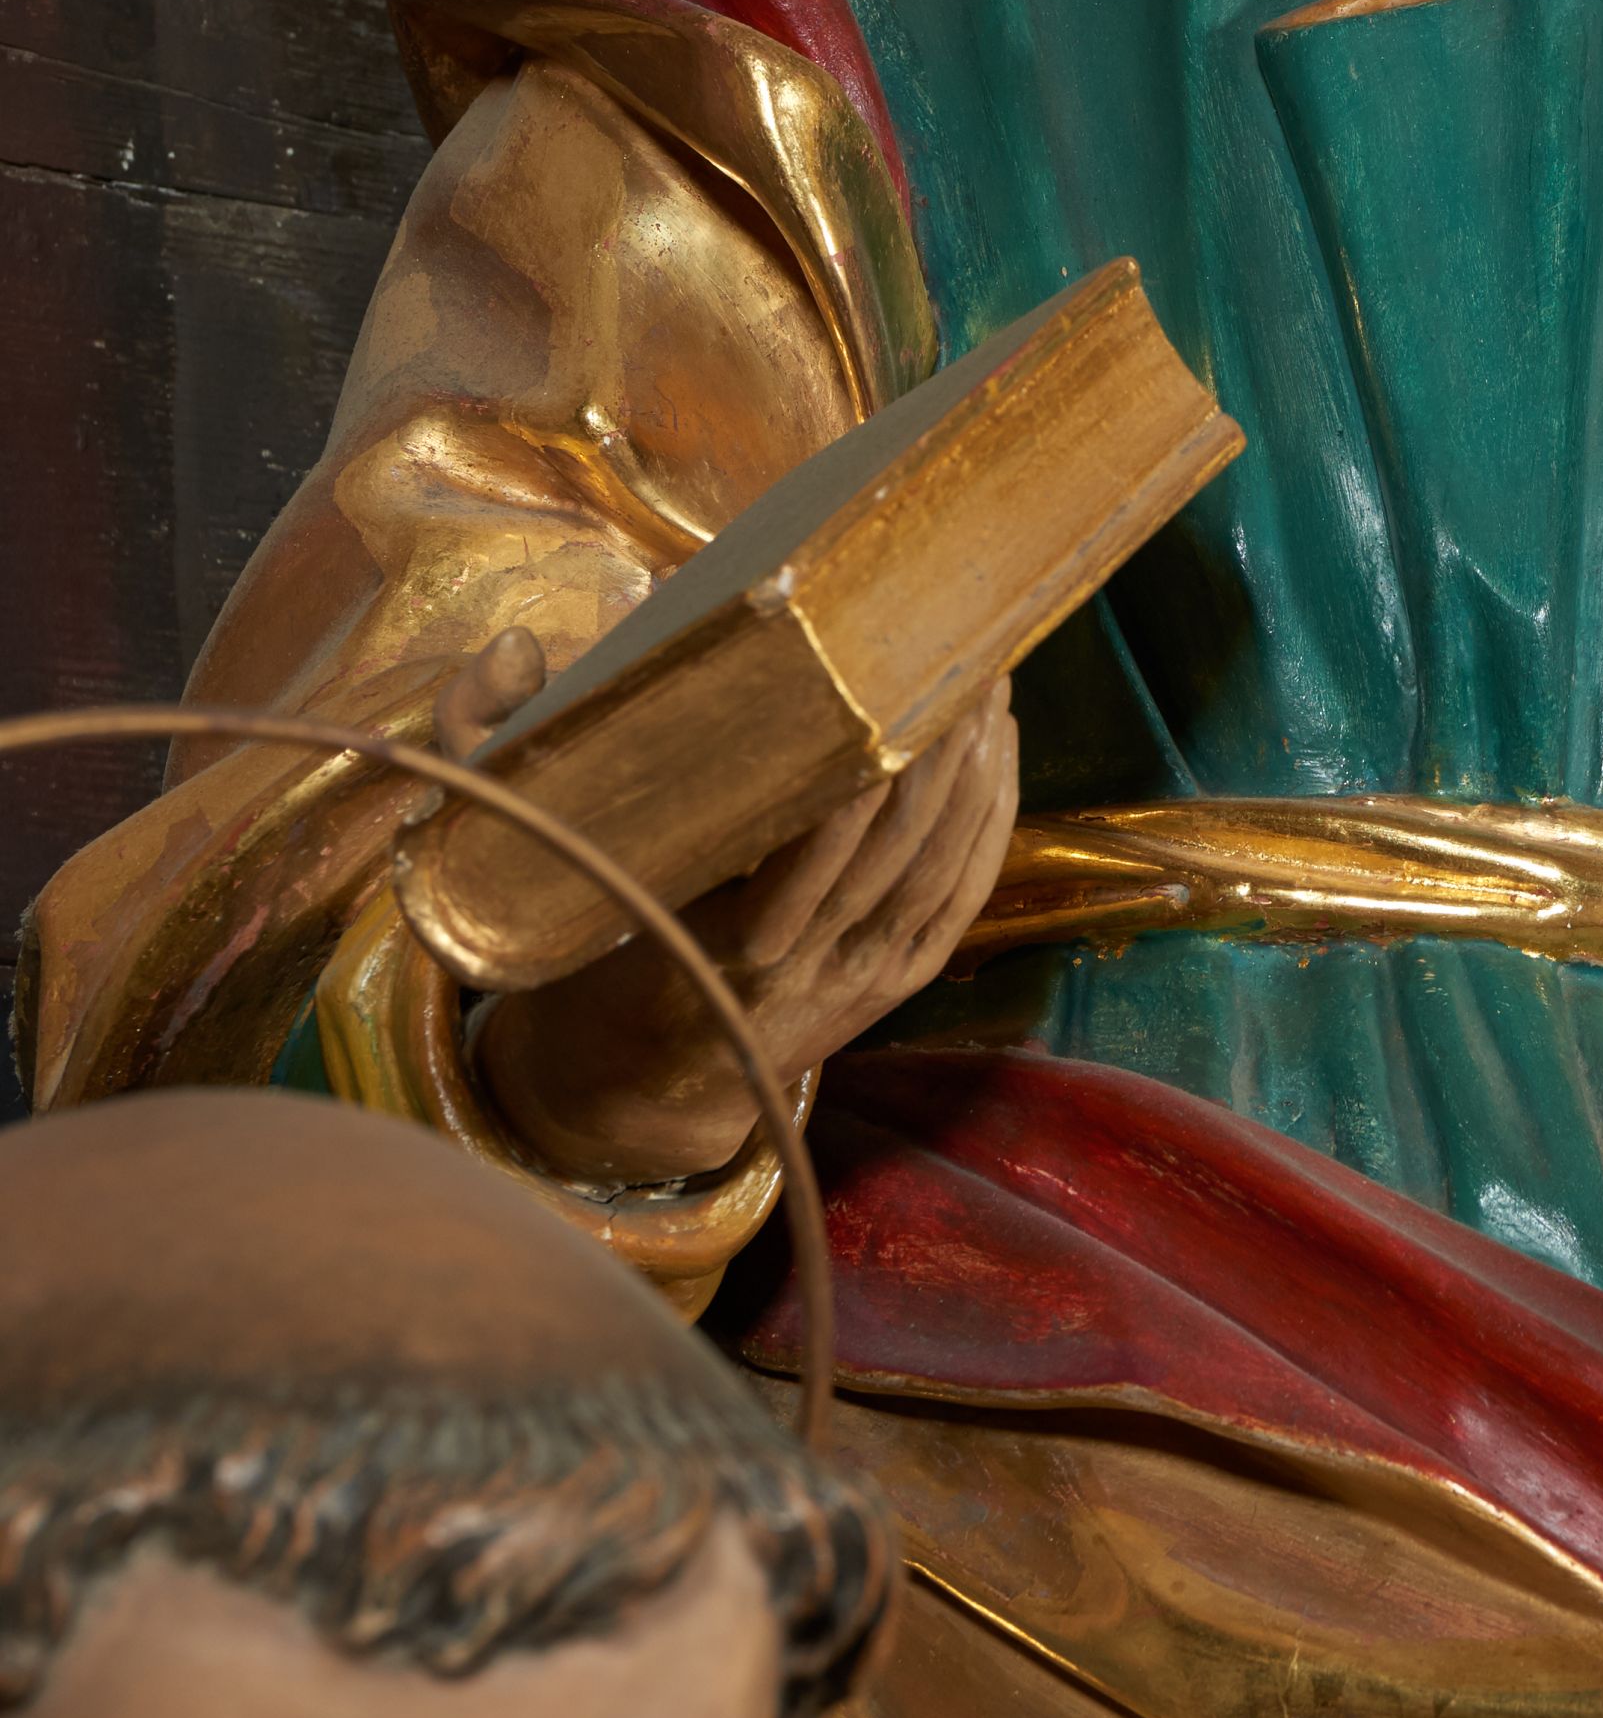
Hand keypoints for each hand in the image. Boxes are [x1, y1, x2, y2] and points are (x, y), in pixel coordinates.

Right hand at [434, 630, 1018, 1185]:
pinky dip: (991, 811)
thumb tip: (522, 646)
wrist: (631, 1087)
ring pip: (938, 856)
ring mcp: (856, 979)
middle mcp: (793, 962)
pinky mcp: (895, 983)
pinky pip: (963, 891)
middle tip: (950, 631)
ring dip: (973, 756)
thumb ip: (488, 742)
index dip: (856, 743)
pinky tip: (999, 738)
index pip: (805, 831)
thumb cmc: (576, 941)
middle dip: (933, 730)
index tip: (870, 654)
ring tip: (984, 660)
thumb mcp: (515, 853)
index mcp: (705, 932)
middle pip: (892, 832)